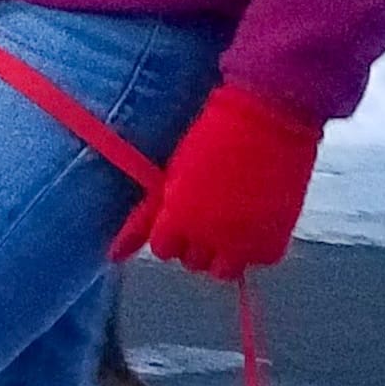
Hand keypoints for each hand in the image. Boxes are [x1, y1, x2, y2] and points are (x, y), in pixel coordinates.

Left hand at [110, 84, 321, 279]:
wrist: (268, 115)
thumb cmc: (215, 134)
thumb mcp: (173, 176)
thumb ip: (145, 219)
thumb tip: (113, 255)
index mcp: (173, 222)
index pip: (163, 249)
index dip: (174, 230)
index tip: (186, 211)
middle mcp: (204, 240)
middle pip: (193, 261)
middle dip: (200, 241)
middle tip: (216, 208)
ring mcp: (240, 245)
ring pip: (224, 270)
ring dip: (228, 251)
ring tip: (237, 219)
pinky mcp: (271, 242)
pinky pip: (260, 259)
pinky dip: (260, 245)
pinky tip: (261, 217)